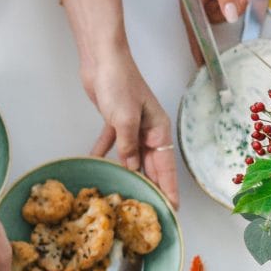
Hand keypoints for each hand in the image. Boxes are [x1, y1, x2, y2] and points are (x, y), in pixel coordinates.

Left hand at [80, 51, 180, 212]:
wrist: (103, 60)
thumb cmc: (120, 83)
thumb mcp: (125, 119)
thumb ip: (129, 147)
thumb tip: (132, 169)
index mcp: (158, 130)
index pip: (166, 166)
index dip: (169, 187)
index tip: (172, 208)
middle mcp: (148, 130)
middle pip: (150, 165)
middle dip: (150, 186)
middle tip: (148, 209)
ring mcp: (132, 126)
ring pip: (132, 157)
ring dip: (128, 173)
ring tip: (126, 194)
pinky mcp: (114, 121)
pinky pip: (112, 144)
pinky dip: (104, 153)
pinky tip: (98, 164)